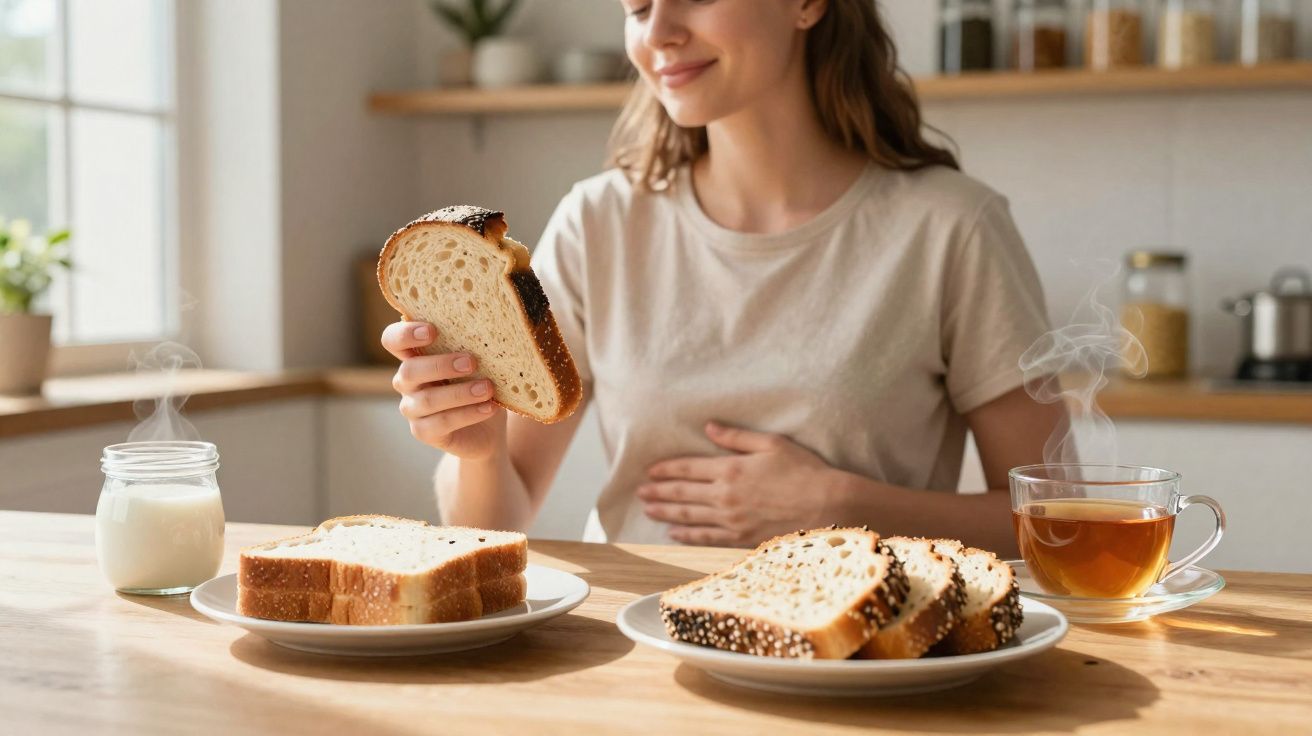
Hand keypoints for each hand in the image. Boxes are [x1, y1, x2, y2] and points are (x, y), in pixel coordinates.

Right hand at [381, 321, 505, 460]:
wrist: (488, 429)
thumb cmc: (480, 385)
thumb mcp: (480, 365)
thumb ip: (476, 350)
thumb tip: (493, 337)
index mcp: (415, 356)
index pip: (393, 340)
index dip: (405, 334)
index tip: (432, 330)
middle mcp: (407, 381)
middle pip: (408, 371)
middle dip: (440, 365)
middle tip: (471, 362)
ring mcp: (412, 408)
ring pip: (427, 400)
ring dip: (460, 393)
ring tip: (487, 388)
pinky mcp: (423, 431)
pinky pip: (440, 423)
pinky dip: (467, 414)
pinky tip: (488, 408)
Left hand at [638, 422, 839, 546]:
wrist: (828, 507)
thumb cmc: (805, 471)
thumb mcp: (772, 444)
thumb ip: (736, 437)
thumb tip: (709, 427)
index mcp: (731, 469)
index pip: (688, 468)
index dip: (666, 469)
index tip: (649, 470)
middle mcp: (725, 496)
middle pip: (682, 494)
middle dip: (658, 492)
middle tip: (639, 492)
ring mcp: (731, 520)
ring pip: (689, 516)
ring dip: (665, 512)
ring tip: (648, 509)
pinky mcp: (741, 539)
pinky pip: (706, 538)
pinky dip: (686, 535)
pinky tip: (673, 533)